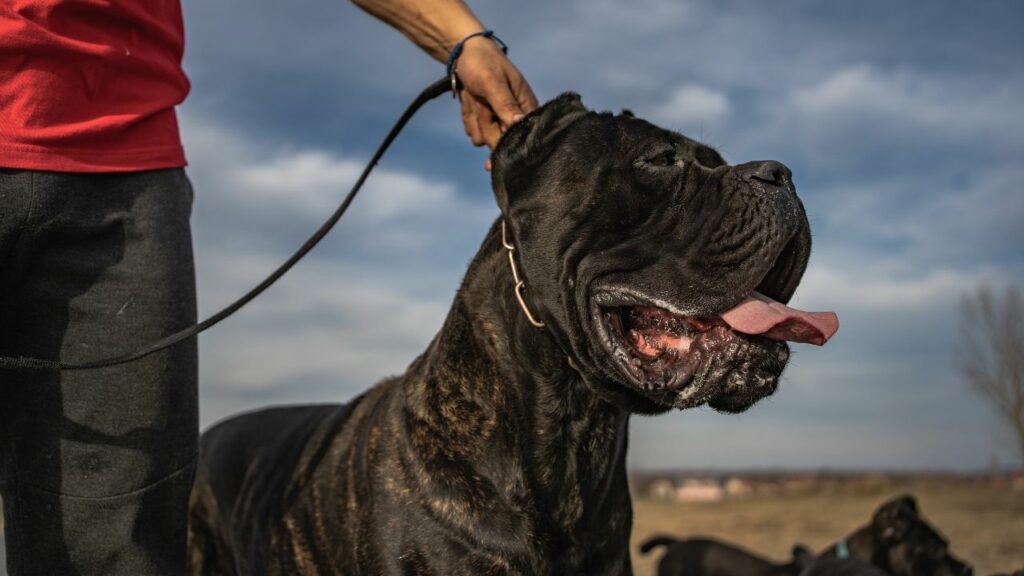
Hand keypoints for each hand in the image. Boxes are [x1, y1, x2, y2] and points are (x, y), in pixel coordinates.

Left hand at [454, 36, 537, 152]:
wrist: (463, 54)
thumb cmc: (482, 62)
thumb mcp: (492, 82)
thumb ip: (506, 105)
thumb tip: (519, 124)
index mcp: (527, 108)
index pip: (520, 137)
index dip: (503, 136)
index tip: (490, 119)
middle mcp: (516, 118)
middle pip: (500, 143)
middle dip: (485, 123)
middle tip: (482, 102)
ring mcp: (500, 122)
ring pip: (484, 140)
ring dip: (475, 119)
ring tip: (477, 97)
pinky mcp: (487, 123)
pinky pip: (475, 134)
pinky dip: (469, 118)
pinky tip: (472, 101)